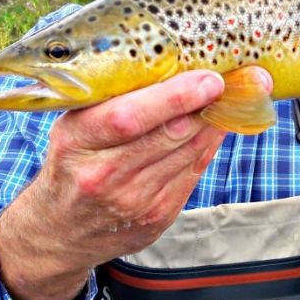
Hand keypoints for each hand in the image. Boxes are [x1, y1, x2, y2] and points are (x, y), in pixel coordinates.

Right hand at [0, 68, 271, 299]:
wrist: (60, 232)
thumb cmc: (74, 162)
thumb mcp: (76, 125)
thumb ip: (116, 101)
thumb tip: (179, 67)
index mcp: (78, 141)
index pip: (131, 117)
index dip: (176, 97)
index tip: (209, 79)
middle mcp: (104, 175)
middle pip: (171, 134)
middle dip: (210, 105)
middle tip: (239, 81)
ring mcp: (134, 200)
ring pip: (191, 152)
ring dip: (218, 123)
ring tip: (235, 98)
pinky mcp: (158, 216)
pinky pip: (195, 172)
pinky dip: (209, 145)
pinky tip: (217, 127)